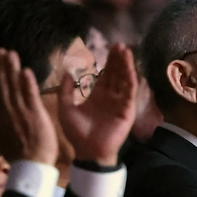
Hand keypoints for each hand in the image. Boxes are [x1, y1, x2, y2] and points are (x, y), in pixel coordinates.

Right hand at [0, 49, 58, 164]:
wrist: (30, 165)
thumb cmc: (14, 151)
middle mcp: (5, 112)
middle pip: (1, 85)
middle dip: (0, 67)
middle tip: (0, 50)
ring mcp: (20, 112)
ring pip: (14, 87)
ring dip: (12, 69)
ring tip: (11, 54)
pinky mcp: (35, 115)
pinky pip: (30, 96)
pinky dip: (27, 84)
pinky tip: (26, 71)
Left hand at [58, 42, 136, 165]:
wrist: (87, 152)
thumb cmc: (77, 134)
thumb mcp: (65, 108)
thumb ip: (65, 90)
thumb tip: (65, 72)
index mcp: (98, 96)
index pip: (106, 75)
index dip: (108, 62)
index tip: (110, 48)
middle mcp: (111, 98)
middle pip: (116, 74)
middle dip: (118, 60)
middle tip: (119, 44)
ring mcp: (120, 104)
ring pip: (124, 81)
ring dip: (126, 66)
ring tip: (126, 51)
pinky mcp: (127, 112)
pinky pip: (129, 93)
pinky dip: (131, 80)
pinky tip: (131, 69)